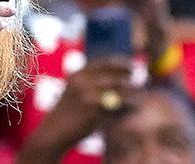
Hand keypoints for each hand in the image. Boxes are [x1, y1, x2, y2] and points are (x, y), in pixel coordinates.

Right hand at [21, 58, 136, 159]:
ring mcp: (87, 95)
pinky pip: (118, 107)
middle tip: (140, 84)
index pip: (104, 62)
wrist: (54, 131)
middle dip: (131, 81)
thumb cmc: (69, 112)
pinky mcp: (93, 110)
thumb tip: (123, 77)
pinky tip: (132, 110)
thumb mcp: (76, 91)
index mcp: (77, 74)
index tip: (132, 65)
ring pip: (120, 92)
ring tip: (139, 99)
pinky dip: (128, 108)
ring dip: (133, 95)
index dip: (121, 63)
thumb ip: (93, 82)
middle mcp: (82, 81)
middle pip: (115, 77)